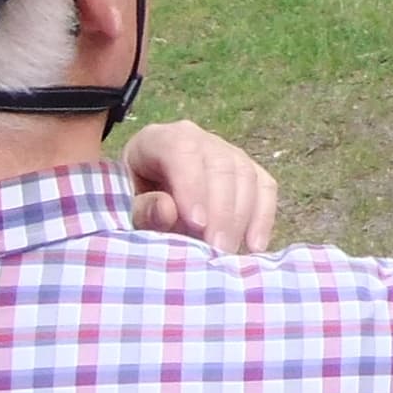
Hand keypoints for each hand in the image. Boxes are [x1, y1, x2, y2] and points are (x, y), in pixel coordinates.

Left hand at [121, 120, 277, 252]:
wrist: (149, 197)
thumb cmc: (135, 203)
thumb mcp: (126, 206)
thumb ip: (144, 209)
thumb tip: (168, 210)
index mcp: (161, 139)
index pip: (183, 151)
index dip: (192, 186)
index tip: (196, 224)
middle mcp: (200, 139)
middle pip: (221, 166)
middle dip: (221, 211)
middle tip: (215, 250)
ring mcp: (228, 152)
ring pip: (246, 176)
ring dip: (241, 218)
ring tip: (228, 253)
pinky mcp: (249, 170)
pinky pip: (265, 187)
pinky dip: (263, 217)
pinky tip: (255, 246)